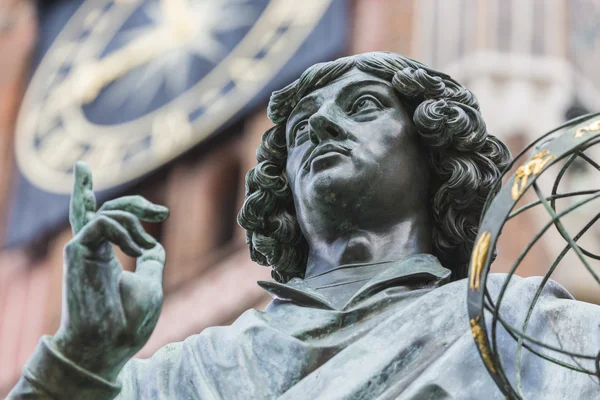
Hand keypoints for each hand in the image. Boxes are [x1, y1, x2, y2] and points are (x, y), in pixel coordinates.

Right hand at [51, 161, 168, 381]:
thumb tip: (154, 244)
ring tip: (143, 248)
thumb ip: (150, 261)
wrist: (109, 344)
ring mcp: (84, 250)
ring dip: (132, 219)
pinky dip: (122, 230)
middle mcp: (93, 251)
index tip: (164, 213)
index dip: (138, 208)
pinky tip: (135, 251)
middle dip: (135, 203)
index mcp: (107, 257)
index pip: (109, 219)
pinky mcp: (77, 252)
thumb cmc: (129, 322)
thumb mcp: (149, 283)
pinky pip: (100, 223)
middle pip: (106, 209)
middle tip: (162, 212)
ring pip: (102, 212)